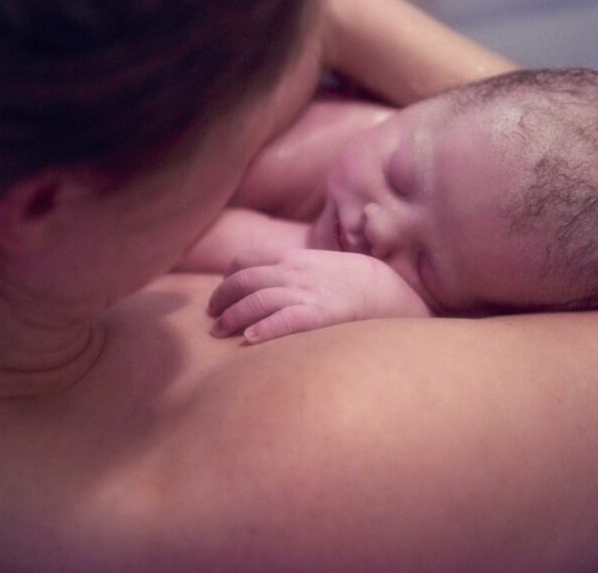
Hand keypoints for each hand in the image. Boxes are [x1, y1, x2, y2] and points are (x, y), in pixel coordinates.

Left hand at [208, 247, 430, 342]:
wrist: (386, 290)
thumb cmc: (352, 281)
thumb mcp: (318, 264)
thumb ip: (293, 269)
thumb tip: (267, 280)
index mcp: (293, 258)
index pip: (247, 260)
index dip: (228, 276)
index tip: (221, 292)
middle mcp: (294, 273)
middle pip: (244, 280)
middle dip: (222, 297)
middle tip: (212, 315)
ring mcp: (305, 293)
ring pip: (256, 300)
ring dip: (232, 315)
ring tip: (218, 331)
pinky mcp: (318, 315)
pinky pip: (284, 320)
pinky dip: (263, 328)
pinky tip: (249, 338)